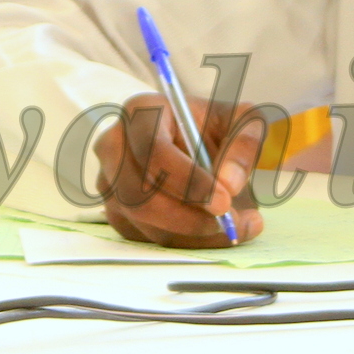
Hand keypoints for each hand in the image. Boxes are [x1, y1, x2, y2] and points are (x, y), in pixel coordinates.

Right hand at [93, 92, 266, 247]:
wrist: (199, 143)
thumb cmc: (215, 126)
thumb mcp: (242, 121)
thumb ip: (243, 144)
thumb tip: (228, 183)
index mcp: (141, 111)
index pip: (153, 150)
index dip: (188, 180)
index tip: (224, 201)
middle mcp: (114, 146)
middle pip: (139, 193)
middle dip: (188, 217)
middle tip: (230, 223)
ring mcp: (109, 181)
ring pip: (145, 221)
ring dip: (193, 233)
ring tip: (236, 225)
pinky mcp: (116, 211)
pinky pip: (146, 237)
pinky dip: (185, 242)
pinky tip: (214, 230)